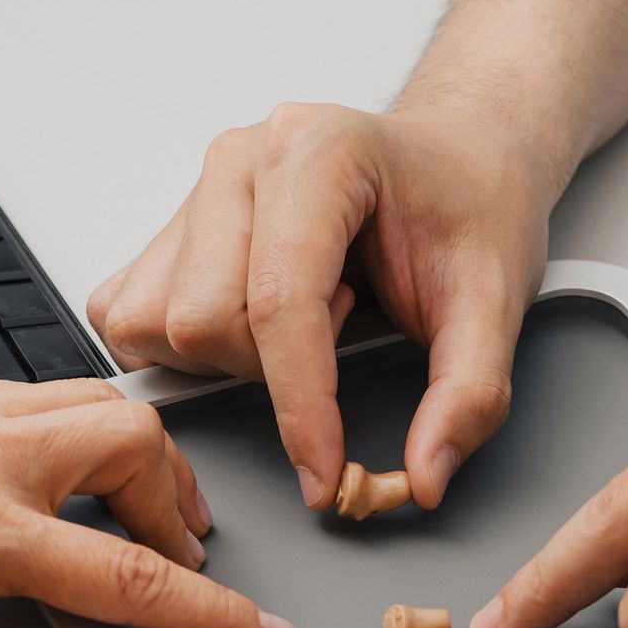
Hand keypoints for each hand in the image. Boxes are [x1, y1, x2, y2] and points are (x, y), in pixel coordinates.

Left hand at [0, 376, 296, 627]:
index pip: (128, 575)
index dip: (208, 611)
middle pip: (136, 448)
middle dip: (182, 505)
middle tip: (180, 562)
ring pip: (94, 404)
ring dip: (136, 461)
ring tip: (134, 519)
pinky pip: (41, 391)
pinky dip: (80, 432)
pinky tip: (52, 479)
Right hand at [88, 103, 562, 509]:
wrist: (452, 163)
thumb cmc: (467, 208)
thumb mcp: (496, 301)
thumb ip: (469, 394)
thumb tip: (424, 476)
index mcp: (319, 151)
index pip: (279, 302)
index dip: (301, 409)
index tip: (325, 475)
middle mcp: (242, 159)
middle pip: (206, 321)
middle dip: (272, 370)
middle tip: (342, 331)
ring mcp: (197, 189)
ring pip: (160, 327)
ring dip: (230, 360)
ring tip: (303, 319)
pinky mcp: (168, 228)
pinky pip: (131, 318)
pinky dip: (183, 353)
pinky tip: (250, 329)